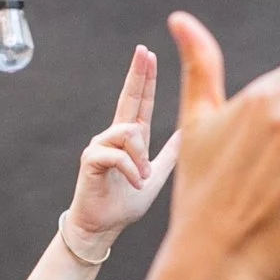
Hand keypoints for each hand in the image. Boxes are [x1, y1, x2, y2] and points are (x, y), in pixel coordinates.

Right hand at [64, 45, 177, 249]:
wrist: (102, 227)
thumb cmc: (125, 205)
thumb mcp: (155, 176)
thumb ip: (169, 155)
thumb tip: (188, 133)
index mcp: (130, 139)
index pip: (139, 102)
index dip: (145, 79)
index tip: (149, 55)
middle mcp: (113, 136)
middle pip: (127, 98)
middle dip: (137, 74)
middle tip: (143, 52)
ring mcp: (100, 146)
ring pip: (129, 132)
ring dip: (142, 156)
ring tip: (143, 178)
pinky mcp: (91, 160)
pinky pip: (118, 154)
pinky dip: (132, 170)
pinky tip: (137, 183)